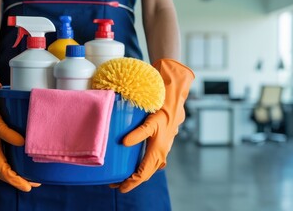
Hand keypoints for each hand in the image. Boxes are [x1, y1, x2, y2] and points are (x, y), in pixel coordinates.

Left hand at [110, 59, 193, 192]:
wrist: (175, 105)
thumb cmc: (163, 112)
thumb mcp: (150, 122)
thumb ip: (138, 133)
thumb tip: (124, 143)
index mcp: (157, 152)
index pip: (143, 173)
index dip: (131, 182)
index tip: (120, 187)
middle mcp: (160, 154)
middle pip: (145, 174)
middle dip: (132, 181)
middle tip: (117, 185)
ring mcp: (162, 151)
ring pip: (149, 169)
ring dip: (138, 175)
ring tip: (124, 177)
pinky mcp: (161, 146)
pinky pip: (152, 162)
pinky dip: (144, 167)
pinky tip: (137, 164)